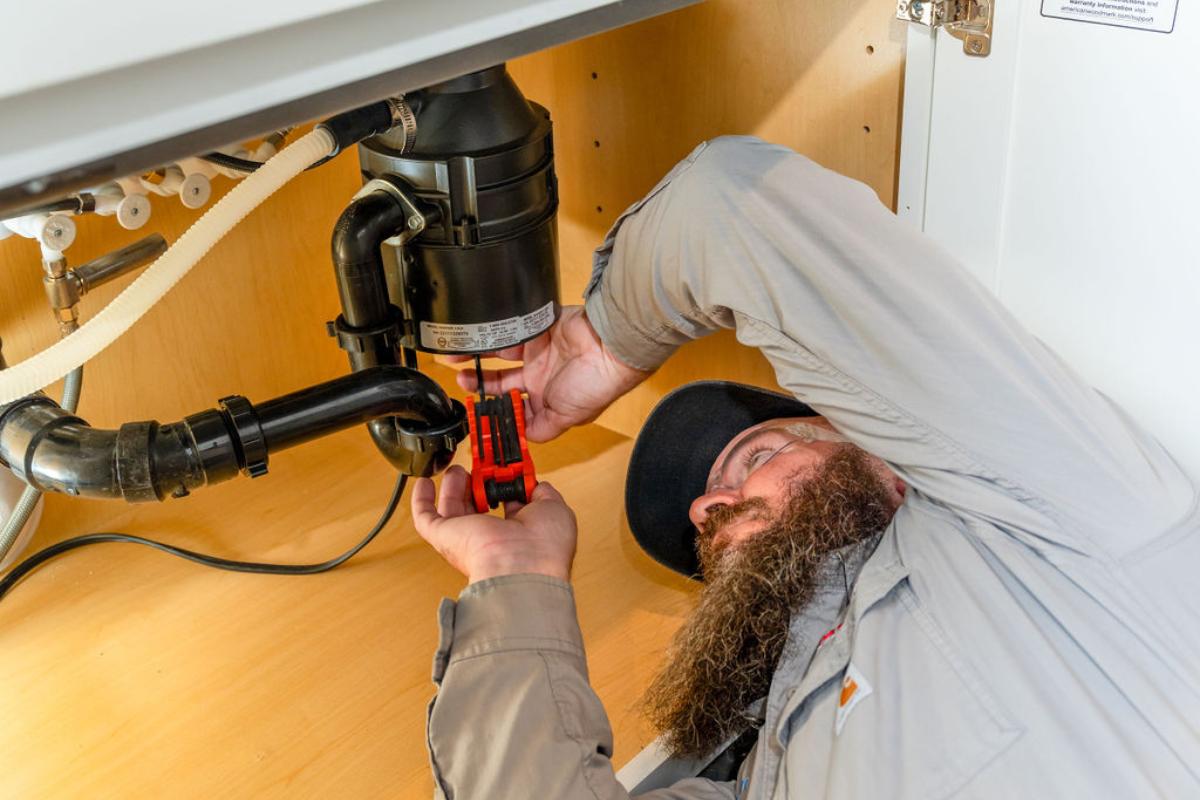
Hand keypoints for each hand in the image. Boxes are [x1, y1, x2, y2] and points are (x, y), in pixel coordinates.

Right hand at [411, 465, 577, 582]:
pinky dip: (421, 500)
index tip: (505, 467)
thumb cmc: (543, 548)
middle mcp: (490, 537)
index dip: (505, 485)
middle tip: (480, 466)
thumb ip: (543, 493)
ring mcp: (466, 537)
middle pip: (477, 505)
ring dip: (454, 485)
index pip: (507, 506)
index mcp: (517, 533)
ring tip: (457, 469)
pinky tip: (423, 483)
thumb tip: (534, 484)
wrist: (522, 569)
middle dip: (478, 483)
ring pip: (453, 508)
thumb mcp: (554, 508)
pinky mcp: (445, 536)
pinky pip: (426, 518)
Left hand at [452, 305, 649, 441]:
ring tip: (458, 363)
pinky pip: (509, 334)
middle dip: (480, 386)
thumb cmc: (595, 386)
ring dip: (480, 362)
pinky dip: (493, 339)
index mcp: (547, 401)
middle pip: (502, 384)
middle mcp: (541, 378)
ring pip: (500, 359)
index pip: (514, 409)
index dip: (494, 412)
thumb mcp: (566, 419)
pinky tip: (477, 344)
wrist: (608, 347)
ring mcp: (538, 354)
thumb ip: (541, 430)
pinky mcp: (536, 331)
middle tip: (463, 384)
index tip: (476, 414)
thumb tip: (521, 440)